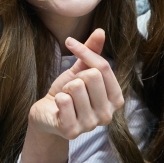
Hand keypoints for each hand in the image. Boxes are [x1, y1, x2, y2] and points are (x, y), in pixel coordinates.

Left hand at [19, 28, 124, 162]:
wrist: (47, 113)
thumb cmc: (68, 92)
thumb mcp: (80, 70)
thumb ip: (92, 52)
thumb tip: (100, 31)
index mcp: (116, 99)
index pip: (103, 67)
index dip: (84, 52)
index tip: (70, 43)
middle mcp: (108, 115)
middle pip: (92, 76)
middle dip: (75, 77)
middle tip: (70, 89)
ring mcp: (91, 125)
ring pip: (76, 87)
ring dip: (65, 89)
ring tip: (65, 98)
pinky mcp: (72, 131)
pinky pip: (64, 101)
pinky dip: (57, 98)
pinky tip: (58, 107)